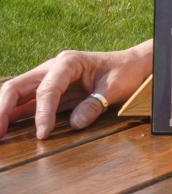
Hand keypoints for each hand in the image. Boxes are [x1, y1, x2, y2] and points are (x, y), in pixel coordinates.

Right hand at [0, 41, 151, 139]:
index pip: (46, 89)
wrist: (132, 65)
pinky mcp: (50, 90)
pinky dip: (15, 114)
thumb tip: (74, 123)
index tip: (42, 134)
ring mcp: (49, 78)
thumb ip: (94, 104)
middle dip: (3, 109)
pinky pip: (28, 102)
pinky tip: (8, 128)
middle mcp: (53, 68)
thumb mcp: (114, 88)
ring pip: (17, 94)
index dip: (41, 112)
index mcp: (68, 62)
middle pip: (17, 86)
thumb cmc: (124, 71)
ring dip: (4, 112)